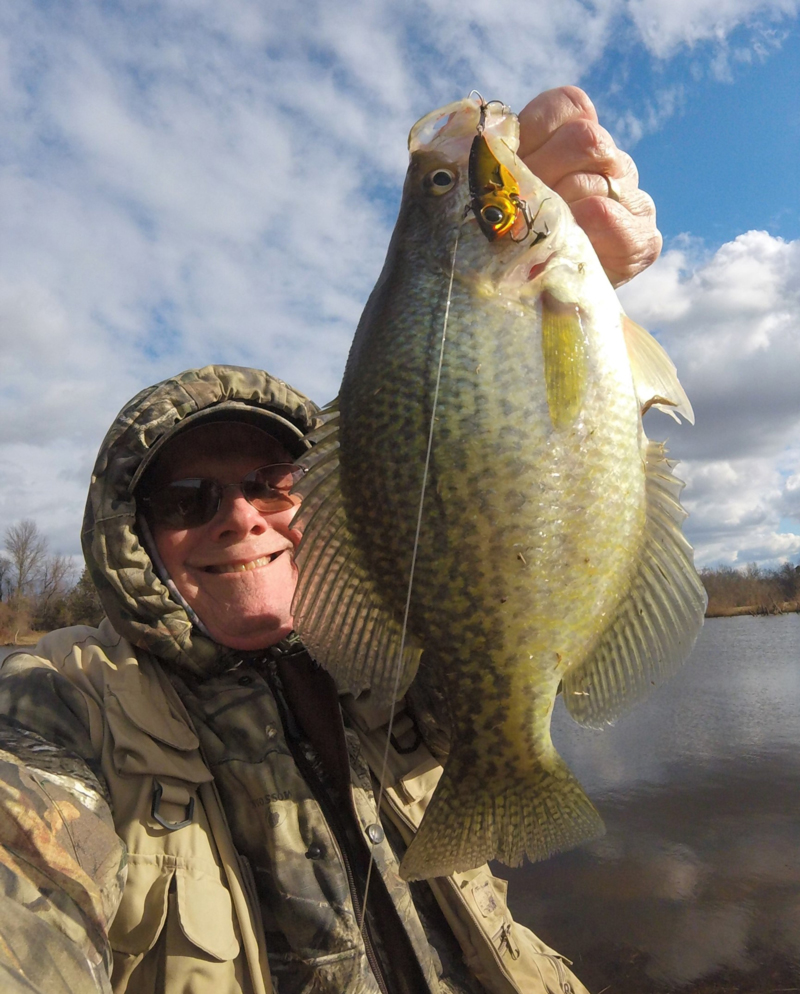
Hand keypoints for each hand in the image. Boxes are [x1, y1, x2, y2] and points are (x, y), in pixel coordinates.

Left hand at [517, 86, 661, 286]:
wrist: (538, 306)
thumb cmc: (509, 244)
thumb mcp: (498, 193)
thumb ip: (498, 160)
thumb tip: (484, 138)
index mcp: (579, 142)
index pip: (571, 105)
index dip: (535, 131)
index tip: (510, 165)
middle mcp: (612, 164)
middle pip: (585, 139)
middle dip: (542, 173)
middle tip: (517, 208)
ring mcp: (633, 200)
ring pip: (594, 179)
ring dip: (555, 208)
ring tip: (535, 234)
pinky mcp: (644, 240)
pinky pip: (609, 217)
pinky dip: (580, 227)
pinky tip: (565, 242)